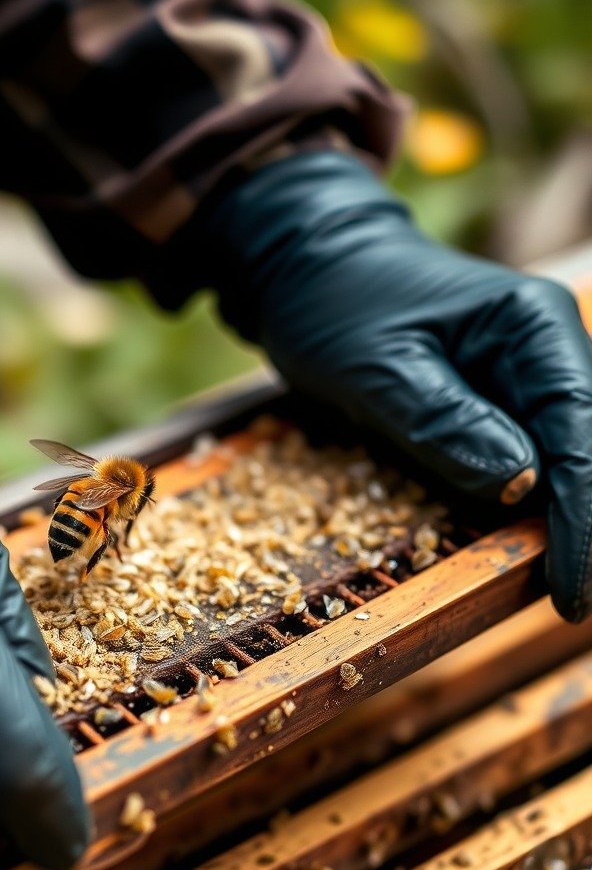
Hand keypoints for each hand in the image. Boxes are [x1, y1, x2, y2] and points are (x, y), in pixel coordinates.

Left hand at [203, 152, 591, 621]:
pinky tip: (527, 544)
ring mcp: (523, 376)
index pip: (582, 436)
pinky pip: (528, 457)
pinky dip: (529, 503)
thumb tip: (522, 486)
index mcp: (531, 328)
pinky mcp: (496, 400)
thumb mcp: (376, 367)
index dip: (583, 521)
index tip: (572, 591)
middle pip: (589, 451)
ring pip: (567, 459)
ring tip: (560, 584)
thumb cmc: (332, 305)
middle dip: (583, 525)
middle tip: (570, 601)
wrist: (306, 269)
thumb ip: (445, 422)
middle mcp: (544, 351)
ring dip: (564, 521)